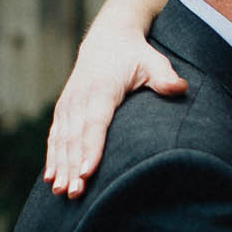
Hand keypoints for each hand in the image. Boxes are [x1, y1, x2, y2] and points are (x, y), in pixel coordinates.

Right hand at [45, 46, 184, 197]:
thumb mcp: (152, 61)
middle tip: (75, 193)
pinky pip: (55, 137)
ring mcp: (69, 104)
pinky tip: (51, 179)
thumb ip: (165, 76)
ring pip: (62, 140)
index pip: (95, 123)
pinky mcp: (63, 110)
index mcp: (102, 88)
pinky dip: (52, 158)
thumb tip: (180, 87)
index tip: (88, 172)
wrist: (107, 39)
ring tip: (61, 191)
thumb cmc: (134, 55)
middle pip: (75, 137)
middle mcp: (80, 97)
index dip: (91, 148)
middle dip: (73, 166)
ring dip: (60, 167)